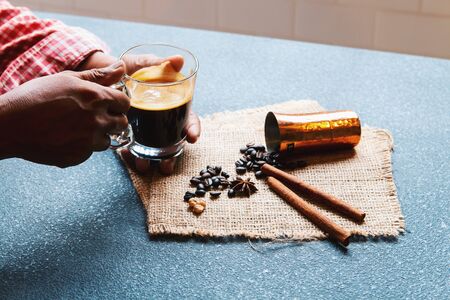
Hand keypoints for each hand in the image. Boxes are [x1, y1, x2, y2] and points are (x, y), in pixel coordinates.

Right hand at [0, 61, 128, 166]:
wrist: (9, 125)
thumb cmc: (35, 97)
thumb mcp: (67, 79)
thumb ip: (99, 76)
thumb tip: (122, 67)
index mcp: (96, 98)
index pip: (125, 103)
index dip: (118, 103)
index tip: (108, 103)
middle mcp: (97, 120)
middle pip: (122, 123)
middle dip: (112, 119)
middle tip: (92, 116)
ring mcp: (88, 141)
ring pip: (106, 140)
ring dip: (97, 135)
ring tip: (73, 127)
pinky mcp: (78, 157)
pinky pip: (89, 153)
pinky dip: (81, 147)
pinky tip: (63, 138)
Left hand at [79, 51, 200, 174]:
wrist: (105, 76)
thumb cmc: (129, 69)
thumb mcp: (143, 63)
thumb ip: (160, 63)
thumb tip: (179, 60)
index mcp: (171, 103)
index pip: (188, 118)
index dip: (193, 128)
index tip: (192, 138)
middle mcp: (163, 119)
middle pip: (174, 140)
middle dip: (172, 156)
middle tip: (166, 165)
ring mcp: (148, 129)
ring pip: (156, 149)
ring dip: (151, 160)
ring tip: (143, 166)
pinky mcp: (132, 134)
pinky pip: (136, 148)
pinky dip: (132, 155)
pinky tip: (126, 156)